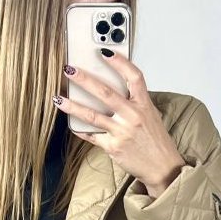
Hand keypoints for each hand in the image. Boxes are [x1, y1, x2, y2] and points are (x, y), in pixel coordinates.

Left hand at [55, 50, 185, 195]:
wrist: (162, 167)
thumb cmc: (155, 141)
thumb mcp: (151, 116)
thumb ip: (134, 102)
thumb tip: (112, 88)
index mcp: (144, 105)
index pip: (134, 77)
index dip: (120, 62)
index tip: (104, 52)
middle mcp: (133, 116)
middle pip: (106, 93)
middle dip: (84, 79)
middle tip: (69, 69)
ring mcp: (122, 132)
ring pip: (92, 115)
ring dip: (72, 105)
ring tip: (58, 98)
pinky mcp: (113, 147)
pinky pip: (91, 135)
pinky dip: (79, 129)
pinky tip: (69, 122)